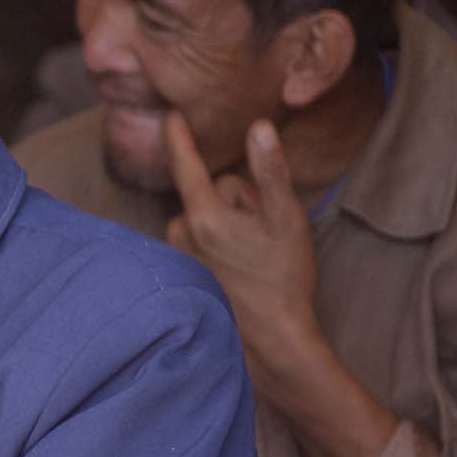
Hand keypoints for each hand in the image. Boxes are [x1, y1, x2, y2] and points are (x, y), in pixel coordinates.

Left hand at [164, 110, 396, 456]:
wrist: (269, 340)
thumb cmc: (282, 280)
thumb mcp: (287, 220)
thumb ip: (270, 171)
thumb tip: (258, 127)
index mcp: (205, 217)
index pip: (185, 165)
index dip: (179, 137)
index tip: (170, 115)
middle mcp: (181, 234)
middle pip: (210, 193)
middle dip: (235, 202)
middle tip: (262, 233)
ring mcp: (178, 256)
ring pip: (205, 218)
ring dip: (226, 225)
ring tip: (251, 256)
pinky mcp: (181, 273)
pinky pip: (199, 242)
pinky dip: (216, 245)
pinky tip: (236, 270)